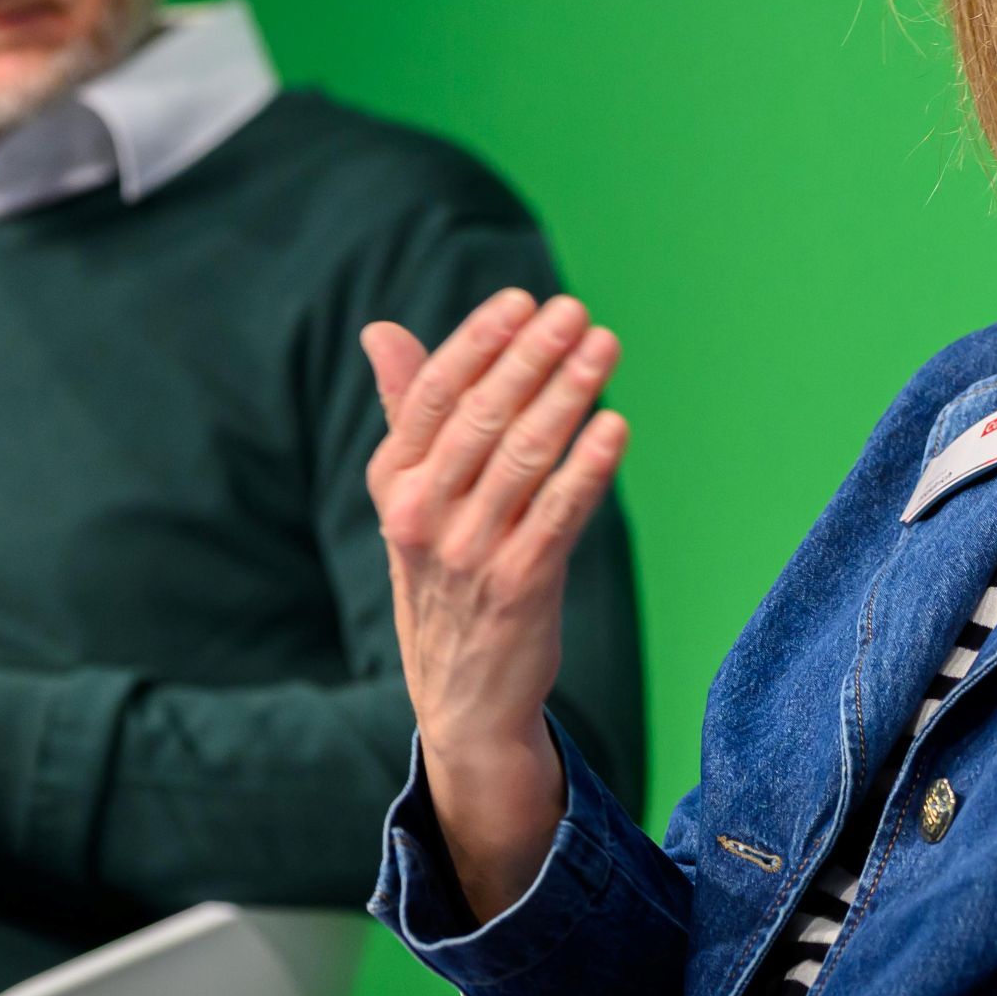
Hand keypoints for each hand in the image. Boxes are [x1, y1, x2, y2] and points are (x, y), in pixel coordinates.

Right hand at [364, 291, 630, 921]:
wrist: (461, 696)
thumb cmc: (445, 573)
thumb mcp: (412, 497)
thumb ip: (407, 412)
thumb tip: (380, 332)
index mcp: (393, 483)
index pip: (434, 396)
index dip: (479, 343)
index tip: (523, 299)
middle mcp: (422, 515)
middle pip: (481, 417)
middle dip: (533, 358)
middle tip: (576, 311)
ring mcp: (469, 553)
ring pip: (523, 457)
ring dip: (568, 396)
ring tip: (604, 349)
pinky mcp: (519, 586)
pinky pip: (557, 514)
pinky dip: (587, 468)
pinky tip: (615, 427)